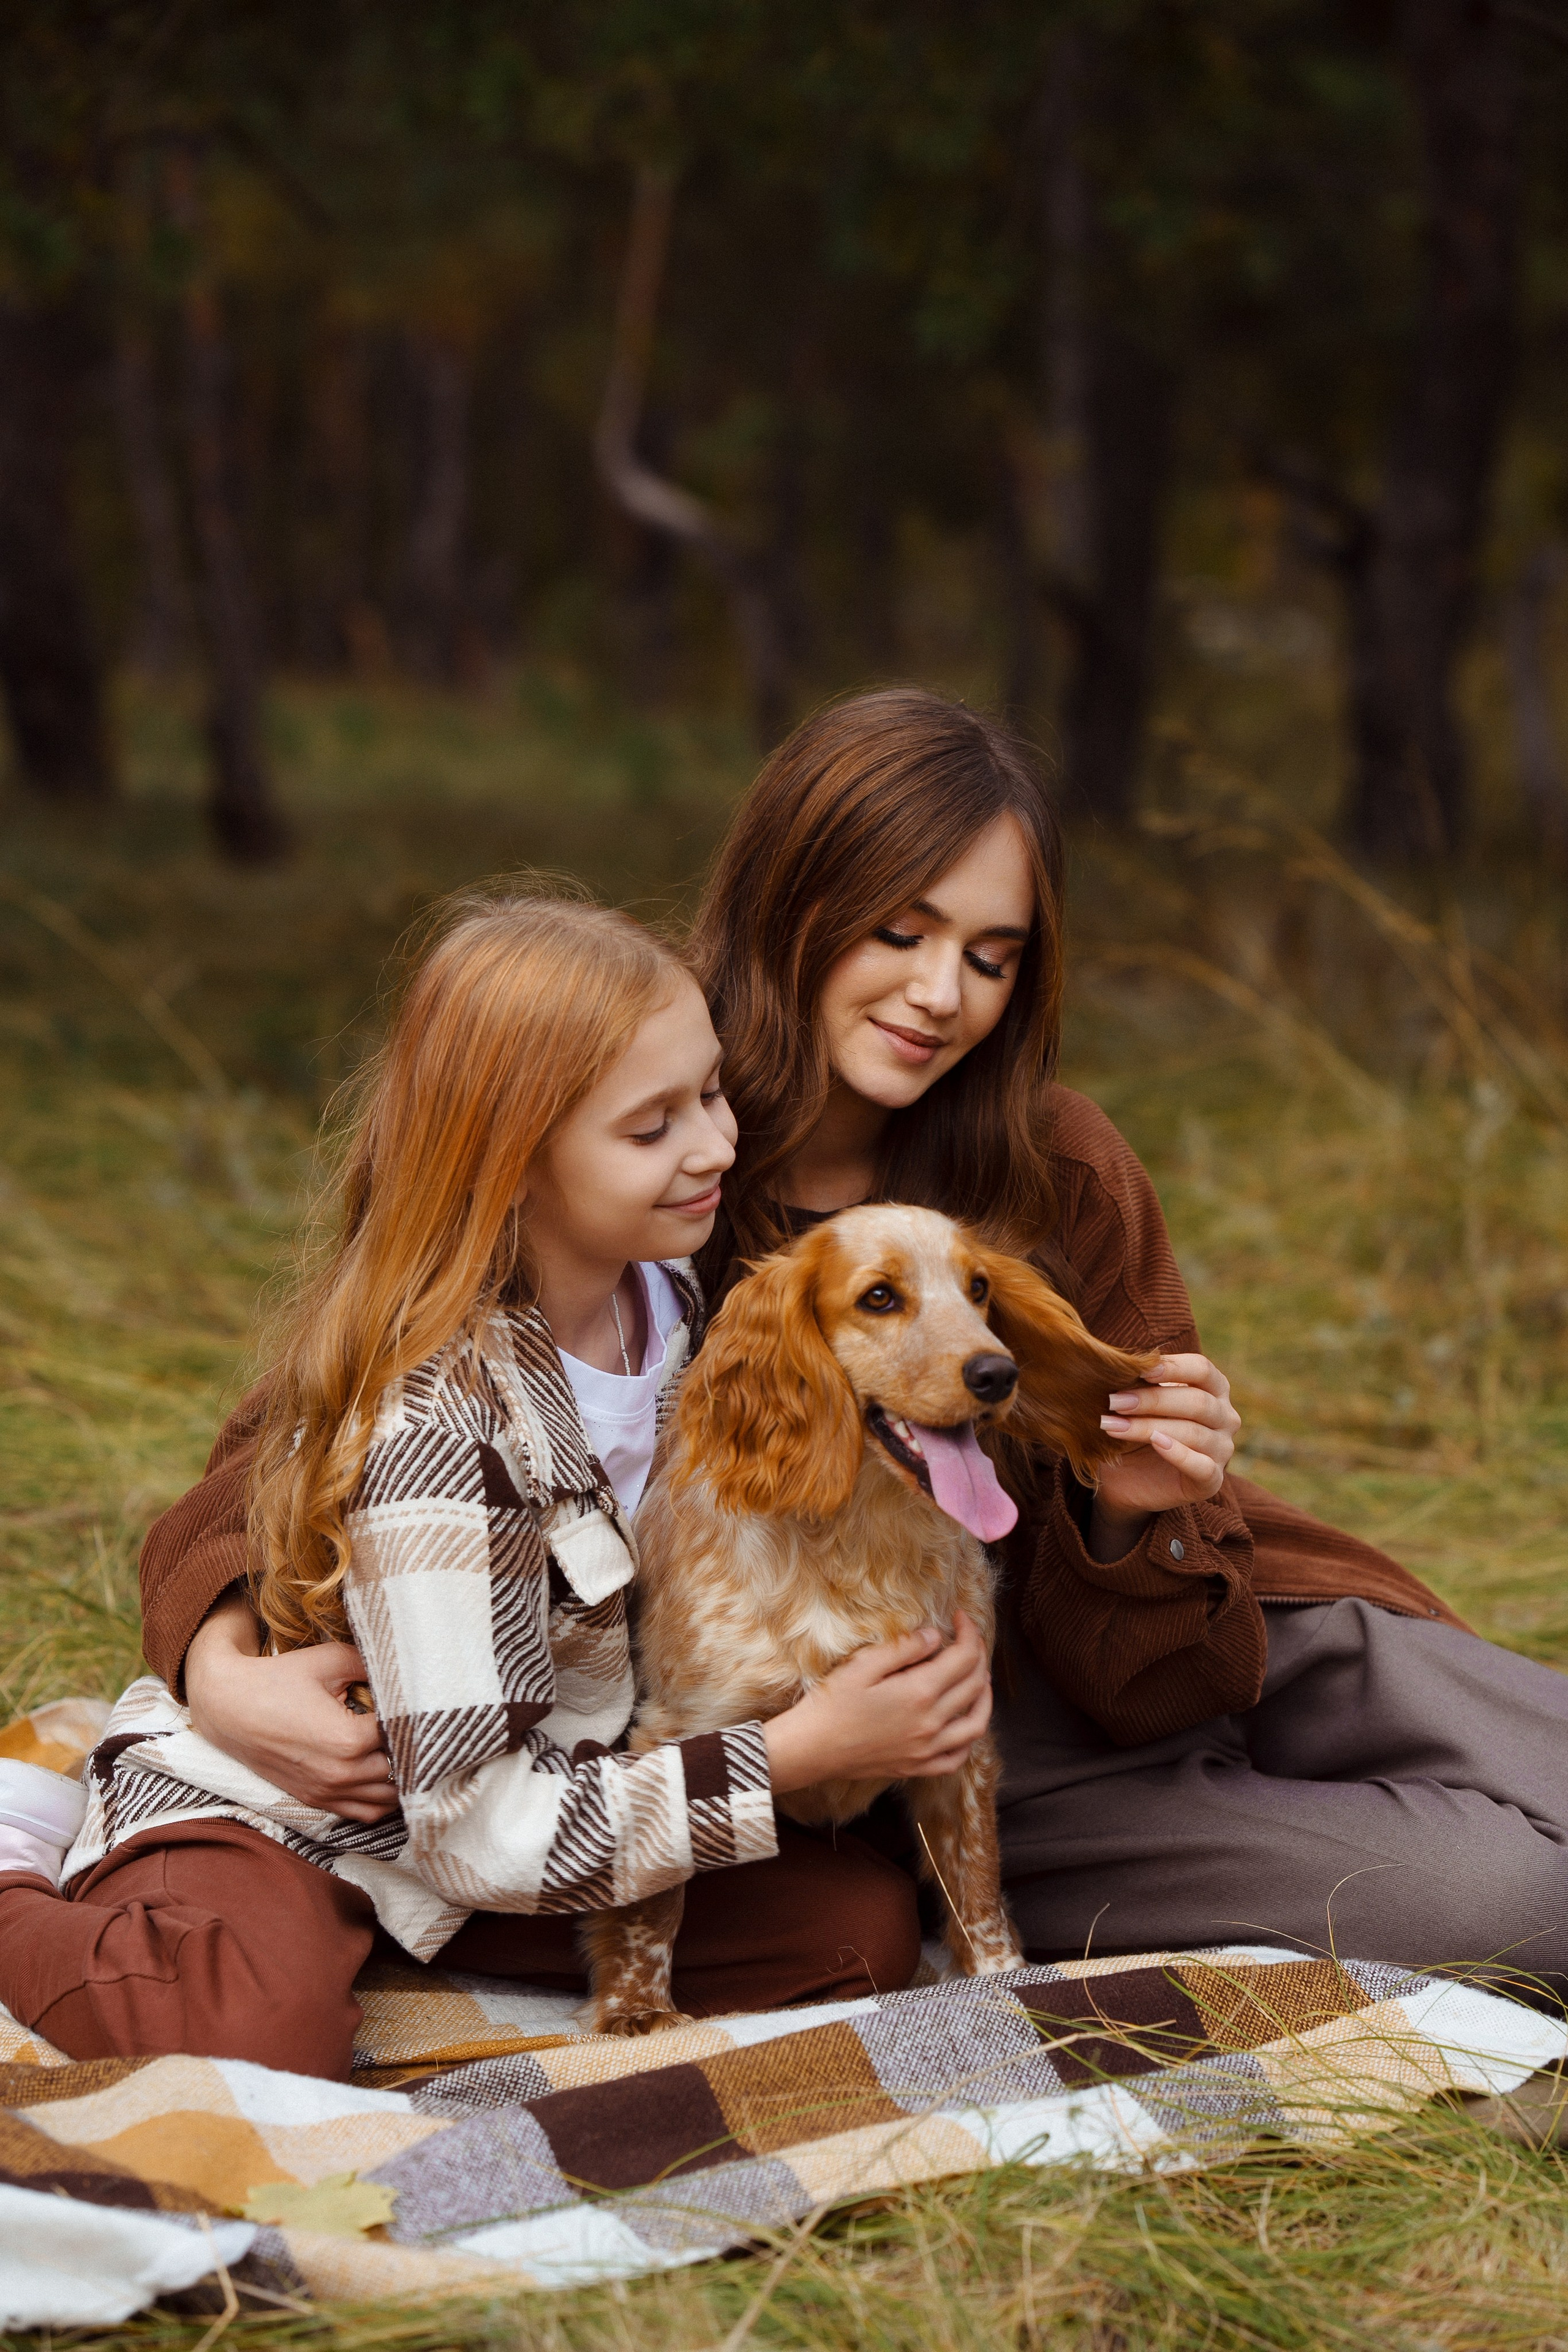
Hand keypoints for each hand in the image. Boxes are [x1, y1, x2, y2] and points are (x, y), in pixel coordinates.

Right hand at [183, 1591, 397, 1822]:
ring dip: (402, 1780)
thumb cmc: (279, 1680)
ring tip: (407, 1752)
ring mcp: (327, 1792)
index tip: (419, 1701)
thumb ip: (372, 1664)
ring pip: (387, 1801)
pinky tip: (387, 1777)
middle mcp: (341, 1774)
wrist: (229, 1708)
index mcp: (349, 1740)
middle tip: (416, 1726)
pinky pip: (363, 1814)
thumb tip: (403, 1670)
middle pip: (402, 1771)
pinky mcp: (315, 1800)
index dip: (414, 1716)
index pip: (404, 1734)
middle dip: (412, 1749)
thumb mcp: (330, 1659)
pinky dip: (381, 1801)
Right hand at [763, 1611, 991, 1794]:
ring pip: (976, 1723)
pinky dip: (969, 1739)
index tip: (961, 1617)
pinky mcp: (918, 1767)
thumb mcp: (863, 1664)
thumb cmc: (832, 1702)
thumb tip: (935, 1636)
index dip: (969, 1632)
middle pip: (975, 1685)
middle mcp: (931, 1723)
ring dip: (985, 1696)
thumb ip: (903, 1648)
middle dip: (978, 1656)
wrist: (813, 1748)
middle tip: (969, 1639)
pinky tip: (964, 1724)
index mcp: (919, 1692)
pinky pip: (958, 1758)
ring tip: (980, 1678)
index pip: (964, 1657)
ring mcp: (927, 1749)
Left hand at [1088, 1352, 1240, 1561]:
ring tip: (1113, 1425)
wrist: (1130, 1480)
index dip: (1173, 1367)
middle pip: (1196, 1401)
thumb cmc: (1137, 1430)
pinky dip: (1179, 1454)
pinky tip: (1156, 1444)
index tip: (1140, 1370)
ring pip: (1192, 1433)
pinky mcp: (1213, 1480)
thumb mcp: (1137, 1404)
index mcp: (1213, 1388)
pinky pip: (1202, 1466)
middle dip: (1152, 1400)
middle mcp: (1225, 1417)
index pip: (1202, 1369)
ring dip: (1148, 1427)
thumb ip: (1137, 1385)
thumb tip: (1118, 1365)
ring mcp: (1222, 1449)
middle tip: (1114, 1401)